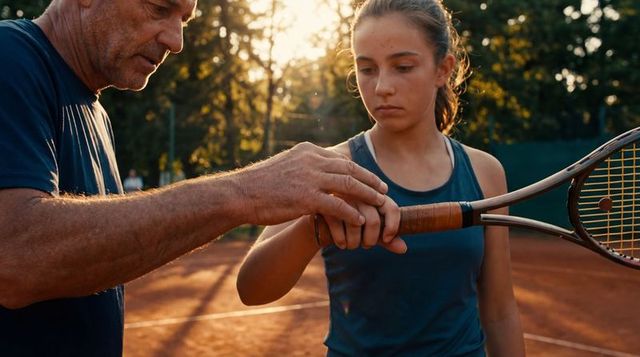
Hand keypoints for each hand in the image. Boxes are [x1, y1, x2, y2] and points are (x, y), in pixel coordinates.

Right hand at [237, 142, 387, 225]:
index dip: (358, 170)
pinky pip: (337, 205)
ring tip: (380, 203)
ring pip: (348, 184)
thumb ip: (304, 166)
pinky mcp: (306, 198)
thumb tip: (316, 170)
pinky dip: (351, 213)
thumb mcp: (285, 165)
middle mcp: (311, 160)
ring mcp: (309, 179)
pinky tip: (360, 220)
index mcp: (307, 151)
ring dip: (367, 194)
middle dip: (369, 179)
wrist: (240, 193)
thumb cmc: (260, 184)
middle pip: (349, 169)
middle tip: (384, 189)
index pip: (340, 159)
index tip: (369, 178)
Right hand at [319, 196, 406, 253]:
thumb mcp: (370, 231)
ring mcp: (343, 197)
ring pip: (356, 226)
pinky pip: (339, 228)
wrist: (322, 220)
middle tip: (365, 245)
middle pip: (374, 221)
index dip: (393, 227)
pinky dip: (342, 241)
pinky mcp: (327, 205)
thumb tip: (403, 249)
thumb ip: (387, 239)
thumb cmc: (351, 225)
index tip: (387, 239)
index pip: (392, 209)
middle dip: (370, 240)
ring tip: (351, 245)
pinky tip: (341, 243)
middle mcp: (361, 193)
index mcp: (375, 196)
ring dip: (354, 243)